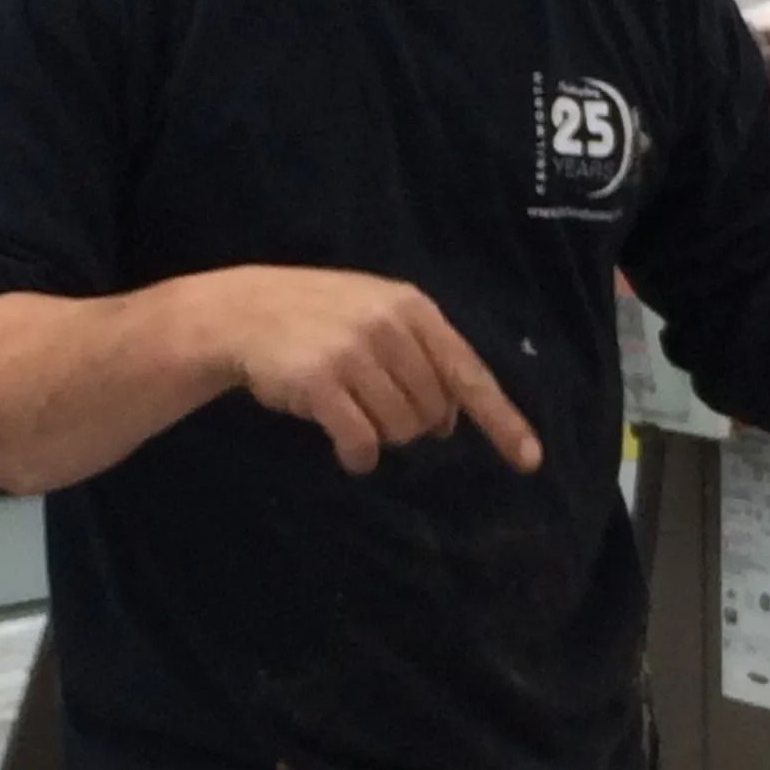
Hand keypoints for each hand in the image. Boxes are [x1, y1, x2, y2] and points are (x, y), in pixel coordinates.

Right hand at [210, 267, 541, 477]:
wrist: (241, 312)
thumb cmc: (318, 317)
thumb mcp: (377, 317)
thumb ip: (422, 358)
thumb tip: (452, 421)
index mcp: (413, 308)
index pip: (469, 373)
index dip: (501, 421)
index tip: (528, 460)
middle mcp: (389, 326)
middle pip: (433, 413)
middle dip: (411, 423)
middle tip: (371, 402)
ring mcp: (354, 352)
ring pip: (400, 430)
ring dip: (379, 435)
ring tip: (349, 408)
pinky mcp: (321, 382)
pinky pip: (362, 443)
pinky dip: (357, 456)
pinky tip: (344, 449)